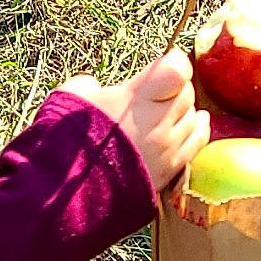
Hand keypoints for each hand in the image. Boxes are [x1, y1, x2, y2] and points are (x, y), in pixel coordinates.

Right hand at [65, 52, 206, 192]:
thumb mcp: (68, 99)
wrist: (67, 197)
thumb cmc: (65, 143)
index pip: (177, 69)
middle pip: (186, 93)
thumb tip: (95, 89)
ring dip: (182, 111)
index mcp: (137, 100)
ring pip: (193, 118)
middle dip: (173, 89)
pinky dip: (196, 131)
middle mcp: (158, 123)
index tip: (160, 67)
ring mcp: (166, 150)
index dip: (171, 62)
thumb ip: (89, 86)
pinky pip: (196, 144)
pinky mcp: (168, 173)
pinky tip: (194, 123)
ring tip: (166, 112)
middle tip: (155, 94)